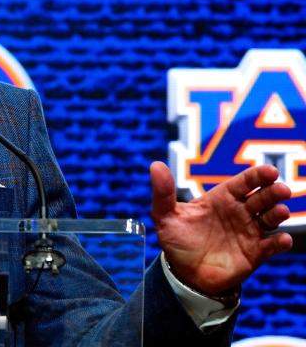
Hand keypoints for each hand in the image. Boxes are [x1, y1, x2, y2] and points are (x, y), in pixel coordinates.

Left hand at [150, 161, 292, 294]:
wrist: (183, 273)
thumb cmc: (176, 240)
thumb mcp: (165, 215)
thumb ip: (163, 192)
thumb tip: (155, 165)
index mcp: (221, 198)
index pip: (243, 182)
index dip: (257, 176)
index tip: (270, 172)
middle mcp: (239, 212)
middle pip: (261, 198)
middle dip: (273, 192)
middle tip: (281, 189)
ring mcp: (249, 232)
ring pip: (270, 218)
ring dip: (278, 214)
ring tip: (280, 212)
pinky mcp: (254, 254)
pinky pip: (271, 246)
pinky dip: (279, 243)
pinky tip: (282, 240)